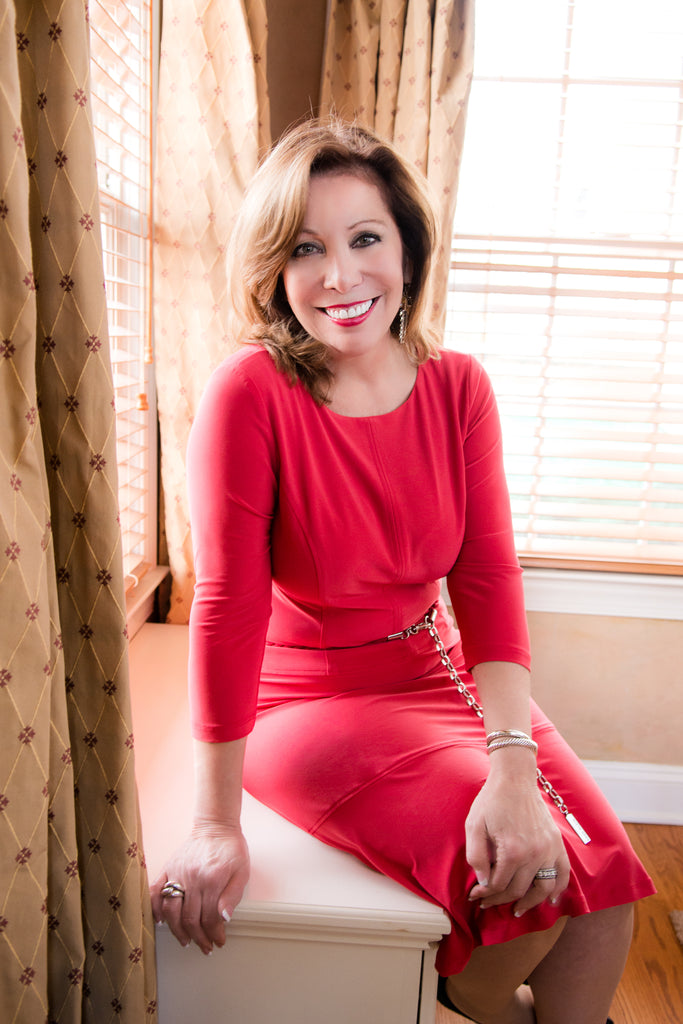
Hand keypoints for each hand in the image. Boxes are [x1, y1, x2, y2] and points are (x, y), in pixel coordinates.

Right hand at [150, 821, 249, 954]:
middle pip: (190, 918)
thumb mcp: (242, 872)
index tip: (219, 942)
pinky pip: (155, 891)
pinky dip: (154, 908)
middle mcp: (192, 878)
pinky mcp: (168, 868)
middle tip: (205, 947)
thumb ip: (233, 896)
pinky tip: (160, 921)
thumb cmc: (232, 849)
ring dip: (177, 930)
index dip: (214, 934)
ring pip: (171, 910)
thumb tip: (224, 919)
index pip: (210, 917)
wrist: (216, 827)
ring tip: (186, 940)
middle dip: (198, 938)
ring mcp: (177, 873)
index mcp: (212, 880)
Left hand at [465, 756, 569, 916]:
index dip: (484, 894)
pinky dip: (558, 890)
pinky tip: (550, 900)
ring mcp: (548, 850)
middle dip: (499, 900)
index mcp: (512, 851)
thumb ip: (476, 857)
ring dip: (529, 903)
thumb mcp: (473, 825)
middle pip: (517, 890)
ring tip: (516, 910)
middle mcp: (534, 854)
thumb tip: (484, 883)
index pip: (498, 885)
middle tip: (487, 903)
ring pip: (542, 889)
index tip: (474, 896)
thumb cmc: (491, 800)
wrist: (515, 778)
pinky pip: (562, 874)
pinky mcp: (557, 844)